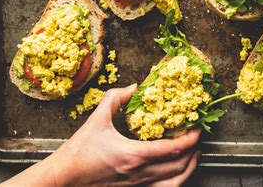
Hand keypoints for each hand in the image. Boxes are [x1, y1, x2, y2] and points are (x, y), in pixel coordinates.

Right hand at [0, 85, 200, 185]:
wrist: (63, 179)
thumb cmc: (79, 151)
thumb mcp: (97, 119)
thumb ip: (116, 98)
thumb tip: (134, 86)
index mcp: (134, 155)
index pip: (173, 148)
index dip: (191, 138)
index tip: (197, 128)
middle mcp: (140, 173)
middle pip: (179, 166)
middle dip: (194, 150)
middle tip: (198, 136)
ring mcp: (137, 185)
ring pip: (175, 182)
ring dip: (189, 168)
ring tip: (194, 154)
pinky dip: (176, 181)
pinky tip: (177, 173)